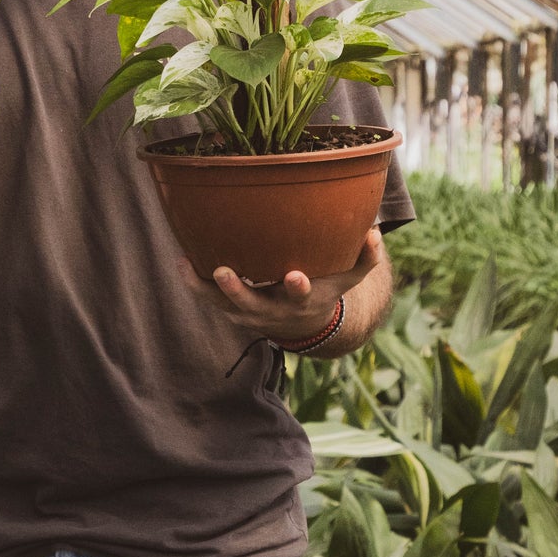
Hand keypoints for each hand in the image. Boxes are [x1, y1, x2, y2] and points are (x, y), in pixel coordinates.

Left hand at [179, 227, 386, 345]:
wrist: (302, 325)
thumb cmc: (325, 290)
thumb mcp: (347, 279)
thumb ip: (364, 258)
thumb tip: (375, 231)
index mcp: (301, 300)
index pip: (301, 296)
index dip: (298, 287)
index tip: (295, 276)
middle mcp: (272, 310)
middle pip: (252, 304)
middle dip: (237, 291)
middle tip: (222, 272)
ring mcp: (249, 313)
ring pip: (223, 304)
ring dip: (205, 288)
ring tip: (187, 263)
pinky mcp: (231, 310)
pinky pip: (208, 299)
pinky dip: (193, 282)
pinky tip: (181, 260)